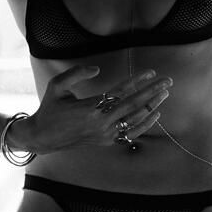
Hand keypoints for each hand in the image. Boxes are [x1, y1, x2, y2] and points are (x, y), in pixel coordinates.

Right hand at [23, 66, 171, 152]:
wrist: (43, 137)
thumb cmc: (50, 108)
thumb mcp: (56, 86)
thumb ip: (76, 73)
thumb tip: (97, 70)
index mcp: (90, 108)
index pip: (120, 91)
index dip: (137, 80)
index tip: (151, 72)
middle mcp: (101, 123)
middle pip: (133, 104)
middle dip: (152, 92)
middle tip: (168, 81)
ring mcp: (105, 134)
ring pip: (135, 119)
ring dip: (152, 105)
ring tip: (165, 93)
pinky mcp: (106, 141)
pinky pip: (131, 133)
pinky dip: (145, 124)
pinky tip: (156, 113)